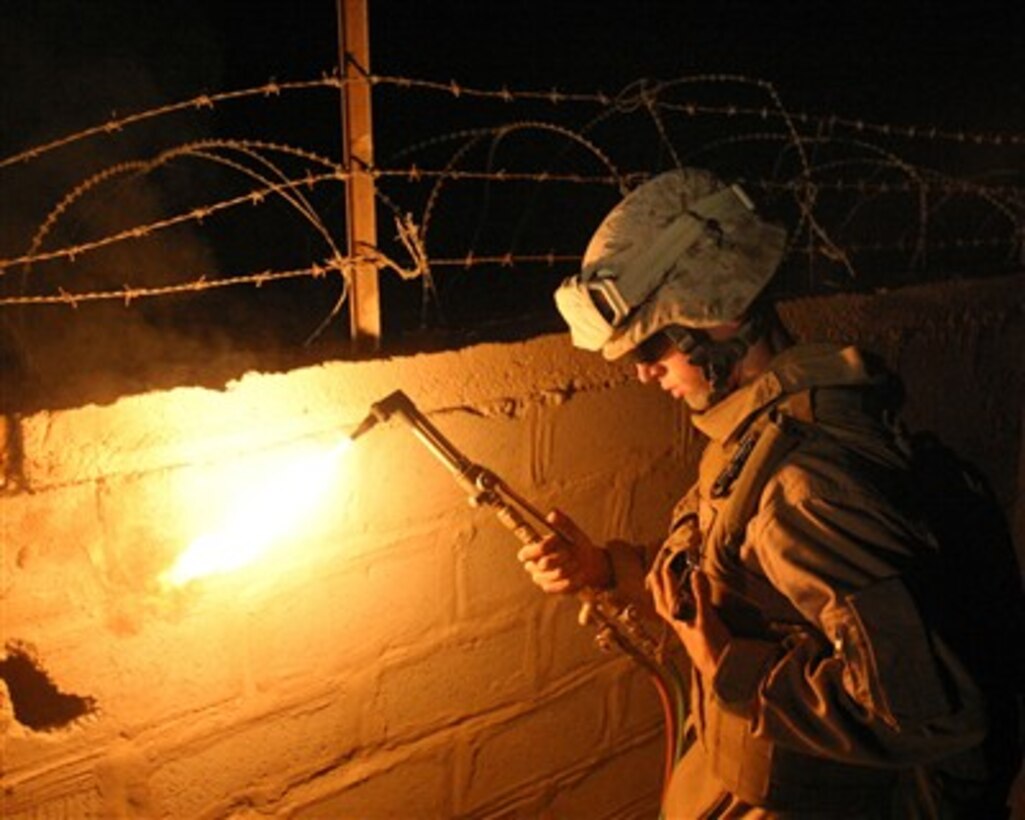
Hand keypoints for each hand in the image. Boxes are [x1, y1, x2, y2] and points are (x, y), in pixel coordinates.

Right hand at [516, 508, 610, 593]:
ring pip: (555, 574)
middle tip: (570, 553)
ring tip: (577, 563)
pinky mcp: (550, 588)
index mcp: (534, 549)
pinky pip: (560, 586)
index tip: (556, 540)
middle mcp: (534, 565)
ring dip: (570, 567)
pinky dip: (573, 580)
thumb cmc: (577, 545)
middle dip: (561, 556)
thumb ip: (563, 522)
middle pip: (544, 563)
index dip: (539, 548)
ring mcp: (540, 578)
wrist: (588, 564)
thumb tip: (552, 513)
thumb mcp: (573, 531)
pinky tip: (579, 575)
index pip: (526, 553)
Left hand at [648, 562, 728, 677]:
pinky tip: (683, 607)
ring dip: (666, 596)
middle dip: (658, 585)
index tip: (668, 561)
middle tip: (655, 571)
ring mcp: (685, 630)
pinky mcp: (694, 636)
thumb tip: (695, 573)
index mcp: (678, 617)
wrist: (723, 674)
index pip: (668, 592)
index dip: (668, 576)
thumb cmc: (712, 648)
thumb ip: (701, 596)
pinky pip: (680, 617)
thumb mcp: (707, 619)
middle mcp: (678, 623)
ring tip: (663, 585)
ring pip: (669, 609)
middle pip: (662, 601)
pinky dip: (678, 607)